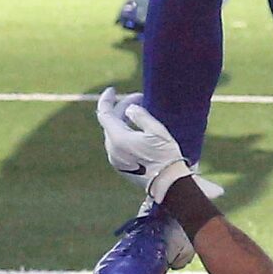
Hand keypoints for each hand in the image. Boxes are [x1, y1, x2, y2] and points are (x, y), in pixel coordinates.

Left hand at [97, 87, 191, 201]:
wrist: (168, 184)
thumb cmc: (165, 156)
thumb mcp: (156, 131)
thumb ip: (140, 116)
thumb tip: (130, 109)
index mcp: (118, 139)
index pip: (104, 114)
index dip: (107, 99)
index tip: (112, 89)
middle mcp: (112, 150)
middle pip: (111, 122)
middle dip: (123, 108)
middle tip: (141, 98)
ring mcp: (115, 159)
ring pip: (115, 133)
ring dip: (125, 120)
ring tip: (142, 113)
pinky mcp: (121, 166)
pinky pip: (118, 144)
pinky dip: (125, 132)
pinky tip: (139, 130)